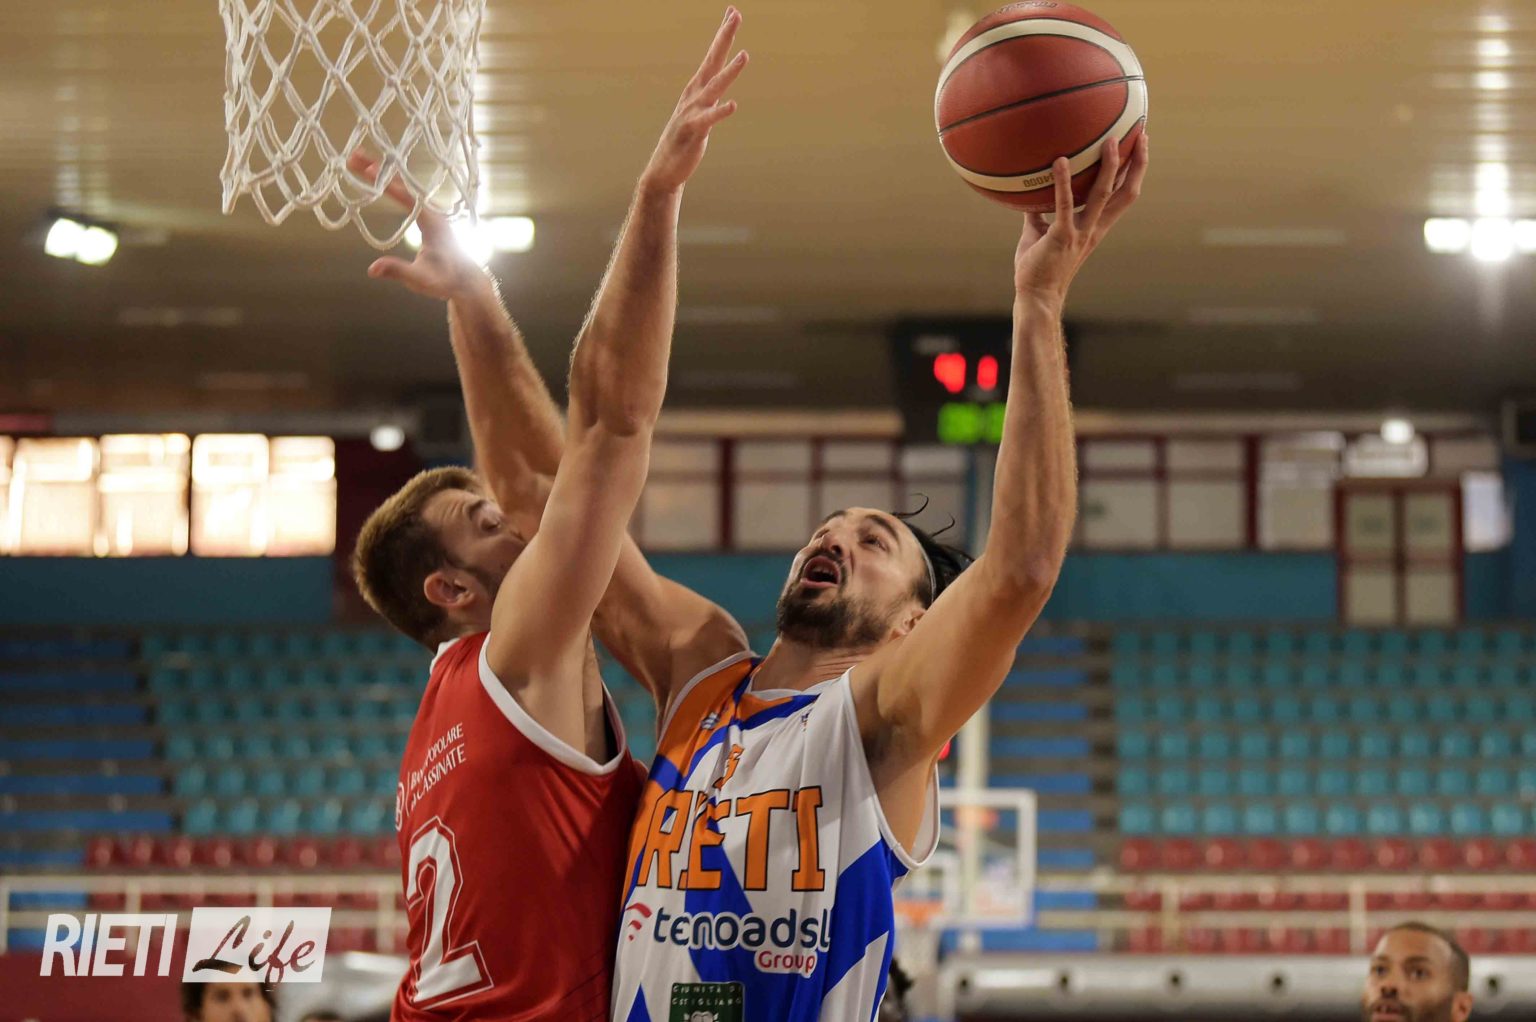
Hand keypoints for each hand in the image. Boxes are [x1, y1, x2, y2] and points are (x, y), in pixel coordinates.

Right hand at [348, 150, 488, 300]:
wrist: (467, 282)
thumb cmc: (445, 281)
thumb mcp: (420, 279)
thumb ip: (398, 271)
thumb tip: (373, 268)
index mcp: (432, 221)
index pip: (405, 196)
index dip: (385, 183)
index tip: (366, 169)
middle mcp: (432, 211)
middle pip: (401, 184)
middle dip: (377, 169)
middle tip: (353, 156)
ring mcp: (430, 212)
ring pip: (403, 186)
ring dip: (381, 173)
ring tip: (358, 161)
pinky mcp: (427, 216)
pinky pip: (406, 194)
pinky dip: (389, 183)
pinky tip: (377, 177)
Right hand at [639, 8, 748, 194]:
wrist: (664, 170)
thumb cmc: (685, 140)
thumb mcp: (700, 111)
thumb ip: (711, 94)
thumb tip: (721, 81)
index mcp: (697, 88)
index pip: (713, 55)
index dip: (723, 34)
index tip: (733, 11)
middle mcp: (694, 95)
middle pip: (713, 60)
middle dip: (725, 37)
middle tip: (736, 14)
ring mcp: (693, 112)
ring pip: (714, 87)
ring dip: (729, 71)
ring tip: (745, 55)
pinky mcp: (695, 131)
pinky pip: (709, 120)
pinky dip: (720, 112)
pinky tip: (733, 105)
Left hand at [1014, 133, 1148, 304]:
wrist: (1036, 295)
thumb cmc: (1037, 266)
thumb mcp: (1039, 233)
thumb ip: (1039, 212)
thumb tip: (1029, 193)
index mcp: (1095, 227)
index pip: (1123, 195)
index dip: (1135, 171)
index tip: (1139, 145)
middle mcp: (1094, 228)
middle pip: (1126, 192)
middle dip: (1137, 164)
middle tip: (1141, 135)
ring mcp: (1081, 232)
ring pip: (1103, 195)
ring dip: (1109, 167)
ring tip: (1110, 141)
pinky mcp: (1062, 236)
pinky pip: (1064, 204)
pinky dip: (1063, 182)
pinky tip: (1060, 161)